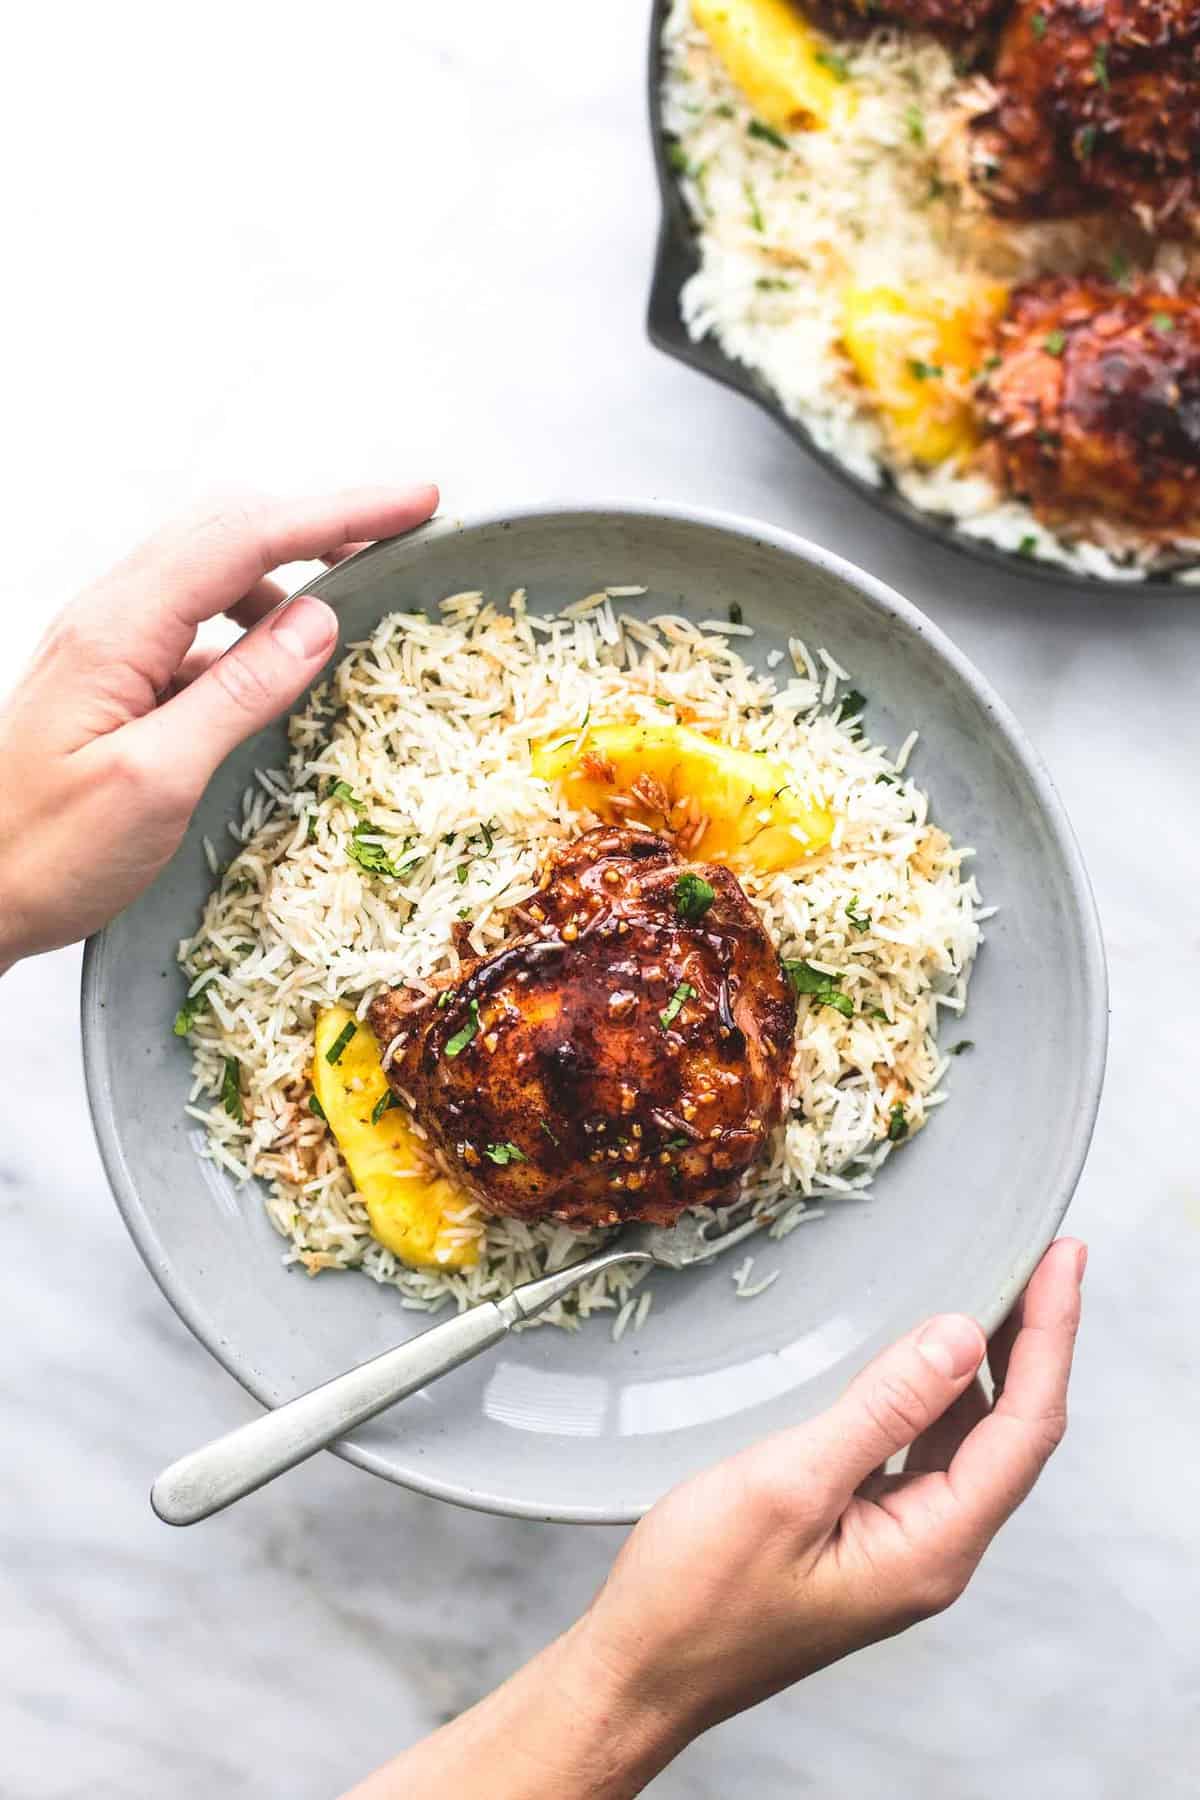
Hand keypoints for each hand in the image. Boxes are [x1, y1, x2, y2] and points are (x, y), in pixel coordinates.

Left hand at [0, 485, 437, 969]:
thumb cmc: (45, 852)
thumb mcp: (156, 781)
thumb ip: (240, 693)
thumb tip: (319, 620)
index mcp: (118, 629)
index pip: (245, 537)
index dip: (338, 514)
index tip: (414, 504)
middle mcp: (109, 617)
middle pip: (228, 527)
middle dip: (320, 518)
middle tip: (401, 531)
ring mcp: (108, 645)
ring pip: (212, 567)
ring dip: (288, 564)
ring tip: (354, 597)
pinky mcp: (114, 678)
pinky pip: (196, 620)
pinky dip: (255, 618)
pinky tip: (283, 659)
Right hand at [347, 1239, 1084, 1799]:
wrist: (639, 1671)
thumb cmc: (696, 1593)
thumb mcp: (787, 1484)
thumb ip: (880, 1410)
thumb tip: (961, 1337)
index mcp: (931, 1548)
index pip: (1024, 1427)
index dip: (1051, 1334)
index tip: (1063, 1257)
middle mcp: (932, 1552)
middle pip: (1011, 1433)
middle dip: (1033, 1341)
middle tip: (1041, 1255)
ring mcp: (899, 1549)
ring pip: (969, 1443)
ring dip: (987, 1366)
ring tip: (993, 1287)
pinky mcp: (862, 1540)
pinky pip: (924, 1456)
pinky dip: (935, 1396)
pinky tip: (920, 1359)